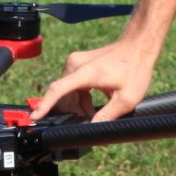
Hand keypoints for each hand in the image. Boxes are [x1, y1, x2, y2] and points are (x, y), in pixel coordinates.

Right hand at [29, 37, 159, 122]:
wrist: (138, 46)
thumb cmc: (135, 68)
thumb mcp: (126, 98)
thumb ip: (107, 115)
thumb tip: (91, 129)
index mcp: (85, 73)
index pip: (58, 90)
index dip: (45, 105)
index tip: (36, 115)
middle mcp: (75, 64)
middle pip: (62, 94)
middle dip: (71, 111)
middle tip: (87, 122)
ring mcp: (76, 61)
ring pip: (67, 90)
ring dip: (77, 105)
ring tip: (93, 114)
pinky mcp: (78, 62)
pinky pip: (72, 84)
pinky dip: (79, 96)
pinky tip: (92, 104)